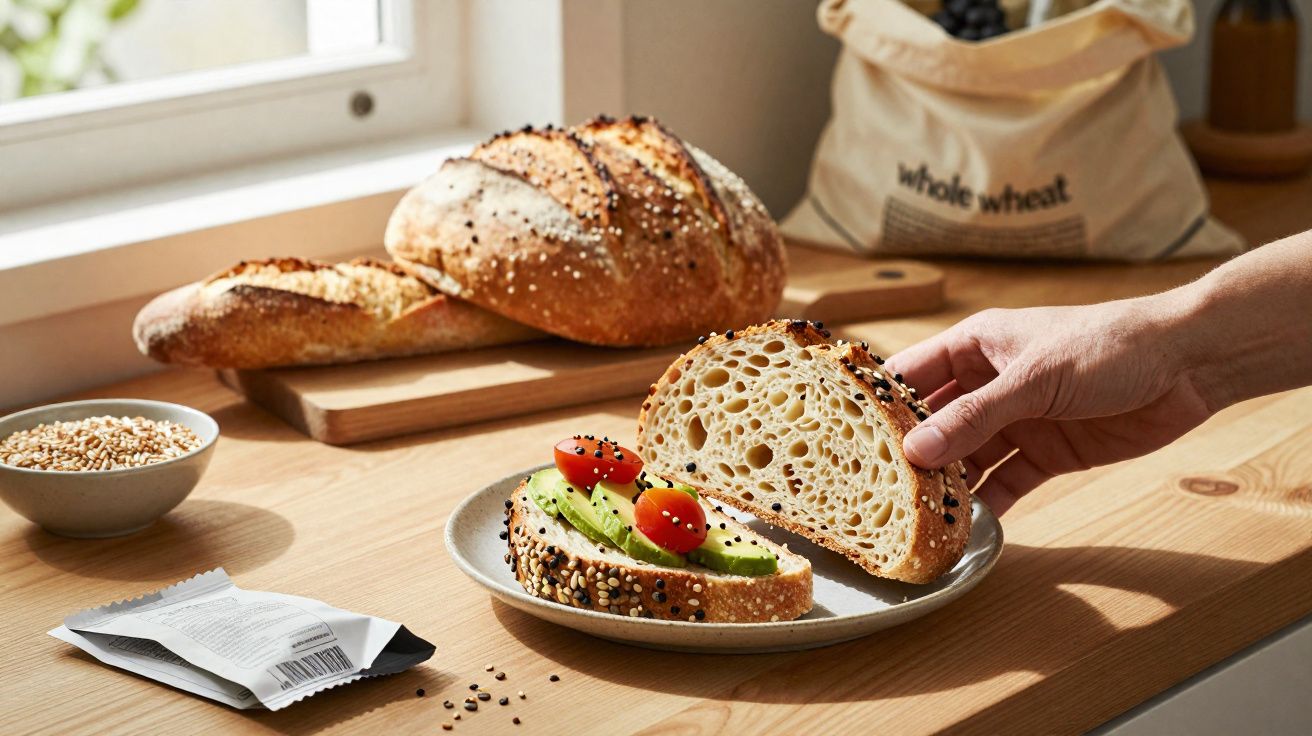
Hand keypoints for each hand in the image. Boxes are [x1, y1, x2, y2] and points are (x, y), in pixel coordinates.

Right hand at [887, 297, 1213, 514]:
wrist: (1189, 364)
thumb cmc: (1109, 345)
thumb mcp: (1033, 379)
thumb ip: (974, 418)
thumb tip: (915, 452)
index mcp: (976, 345)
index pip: (911, 374)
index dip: (879, 404)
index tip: (844, 439)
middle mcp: (989, 383)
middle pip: (936, 424)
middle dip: (911, 455)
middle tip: (878, 491)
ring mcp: (1017, 420)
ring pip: (968, 458)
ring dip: (948, 485)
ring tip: (918, 518)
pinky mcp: (1048, 452)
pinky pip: (1007, 482)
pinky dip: (990, 504)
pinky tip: (970, 528)